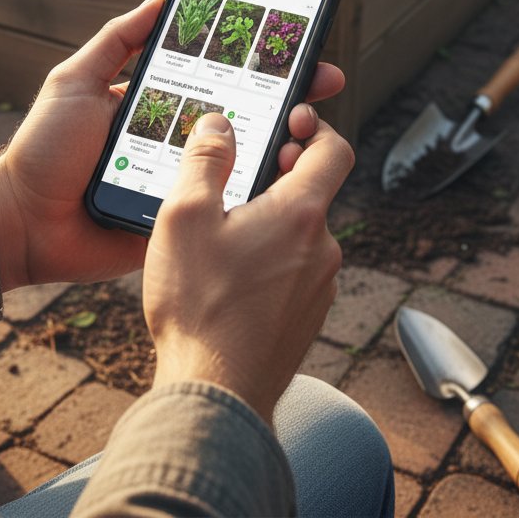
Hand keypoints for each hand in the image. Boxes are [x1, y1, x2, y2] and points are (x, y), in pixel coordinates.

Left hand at [0, 0, 345, 291]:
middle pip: (244, 115)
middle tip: (324, 78)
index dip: (257, 62)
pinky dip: (256, 192)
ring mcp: (184, 180)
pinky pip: (223, 205)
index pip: (219, 76)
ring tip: (312, 123)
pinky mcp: (182, 219)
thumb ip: (115, 41)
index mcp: (160, 104)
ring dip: (283, 142)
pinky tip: (288, 175)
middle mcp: (179, 140)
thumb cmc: (44, 149)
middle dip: (289, 95)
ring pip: (243, 160)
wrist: (21, 223)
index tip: (295, 44)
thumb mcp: (74, 81)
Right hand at [144, 109, 353, 423]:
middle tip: (237, 180)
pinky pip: (294, 271)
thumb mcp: (184, 217)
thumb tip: (219, 124)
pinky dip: (270, 261)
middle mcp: (322, 248)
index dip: (315, 126)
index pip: (334, 149)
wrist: (215, 397)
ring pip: (300, 234)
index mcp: (300, 214)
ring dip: (271, 223)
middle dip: (277, 176)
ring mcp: (319, 287)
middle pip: (312, 191)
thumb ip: (205, 161)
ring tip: (222, 235)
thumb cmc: (198, 307)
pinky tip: (230, 277)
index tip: (290, 121)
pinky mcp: (306, 317)